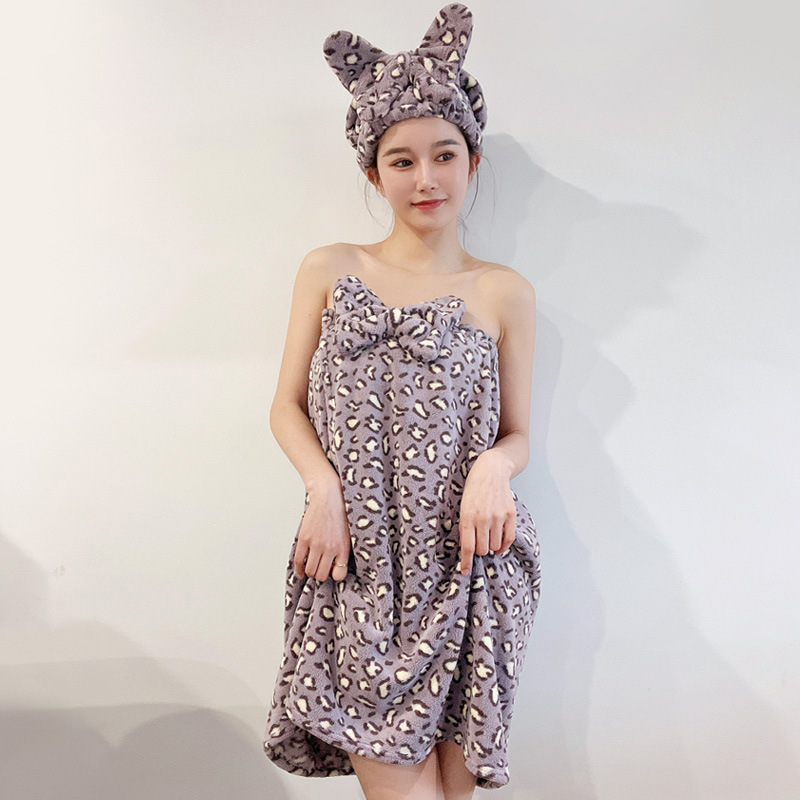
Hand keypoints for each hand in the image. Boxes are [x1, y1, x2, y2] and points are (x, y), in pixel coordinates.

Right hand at [293, 478, 350, 581]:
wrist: (329, 498)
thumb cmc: (340, 515)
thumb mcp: (348, 536)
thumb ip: (343, 552)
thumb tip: (336, 568)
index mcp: (343, 548)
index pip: (339, 575)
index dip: (335, 575)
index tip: (332, 571)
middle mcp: (330, 548)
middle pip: (322, 575)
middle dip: (320, 575)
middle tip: (320, 569)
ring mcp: (316, 544)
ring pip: (310, 570)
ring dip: (310, 572)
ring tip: (311, 567)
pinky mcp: (304, 539)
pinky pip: (299, 560)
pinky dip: (298, 569)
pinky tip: (301, 570)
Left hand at [458, 450, 516, 575]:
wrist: (491, 471)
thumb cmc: (473, 489)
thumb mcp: (463, 507)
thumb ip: (465, 527)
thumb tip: (466, 549)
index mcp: (468, 517)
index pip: (468, 547)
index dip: (466, 563)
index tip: (465, 572)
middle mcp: (483, 518)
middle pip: (482, 550)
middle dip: (479, 551)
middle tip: (478, 543)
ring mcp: (498, 517)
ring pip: (495, 546)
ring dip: (490, 546)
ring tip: (487, 536)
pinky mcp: (510, 515)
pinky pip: (508, 539)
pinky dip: (503, 546)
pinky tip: (499, 546)